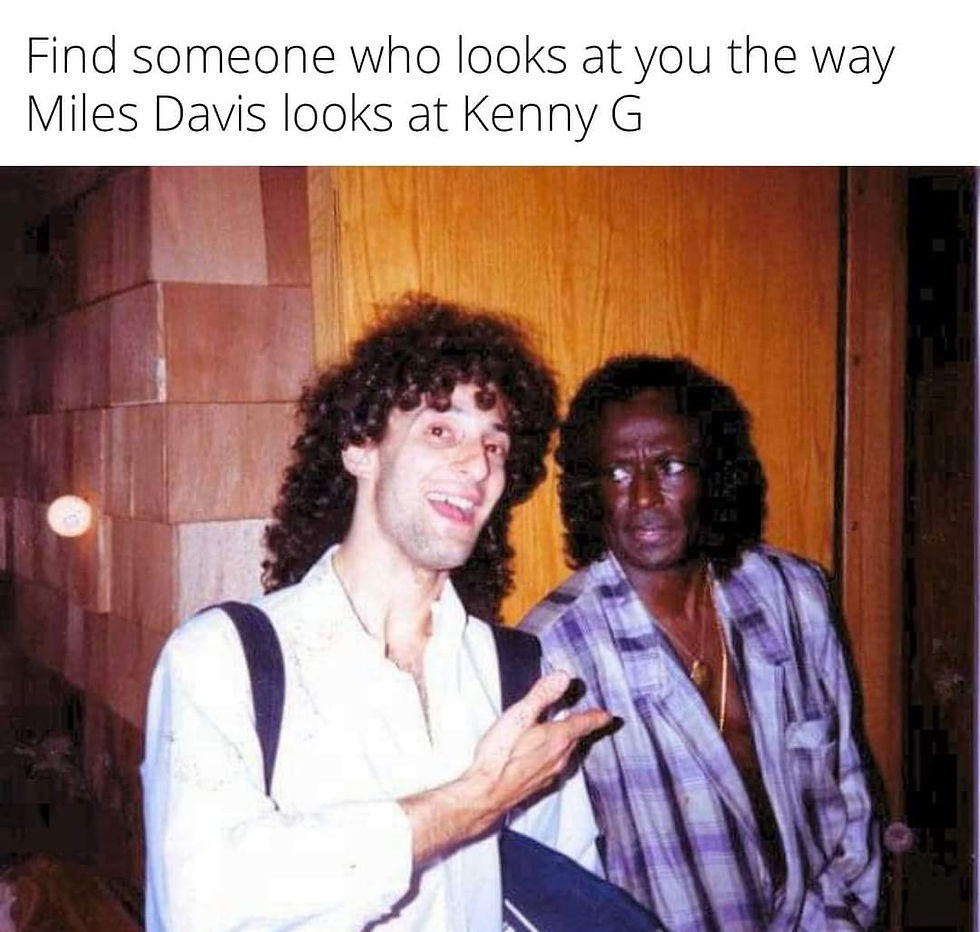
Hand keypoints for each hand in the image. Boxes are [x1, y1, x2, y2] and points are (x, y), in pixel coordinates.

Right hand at [466, 671, 611, 818]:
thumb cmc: (499, 755)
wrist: (486, 794)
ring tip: (567, 732)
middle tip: (587, 718)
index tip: (607, 715)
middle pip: (577, 739)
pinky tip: (544, 753)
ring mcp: (550, 773)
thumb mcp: (519, 716)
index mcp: (558, 738)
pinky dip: (556, 754)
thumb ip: (542, 695)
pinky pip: (556, 764)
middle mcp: (560, 757)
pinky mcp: (539, 784)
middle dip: (582, 727)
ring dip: (569, 741)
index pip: (584, 724)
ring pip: (567, 753)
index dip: (596, 717)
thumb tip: (563, 677)